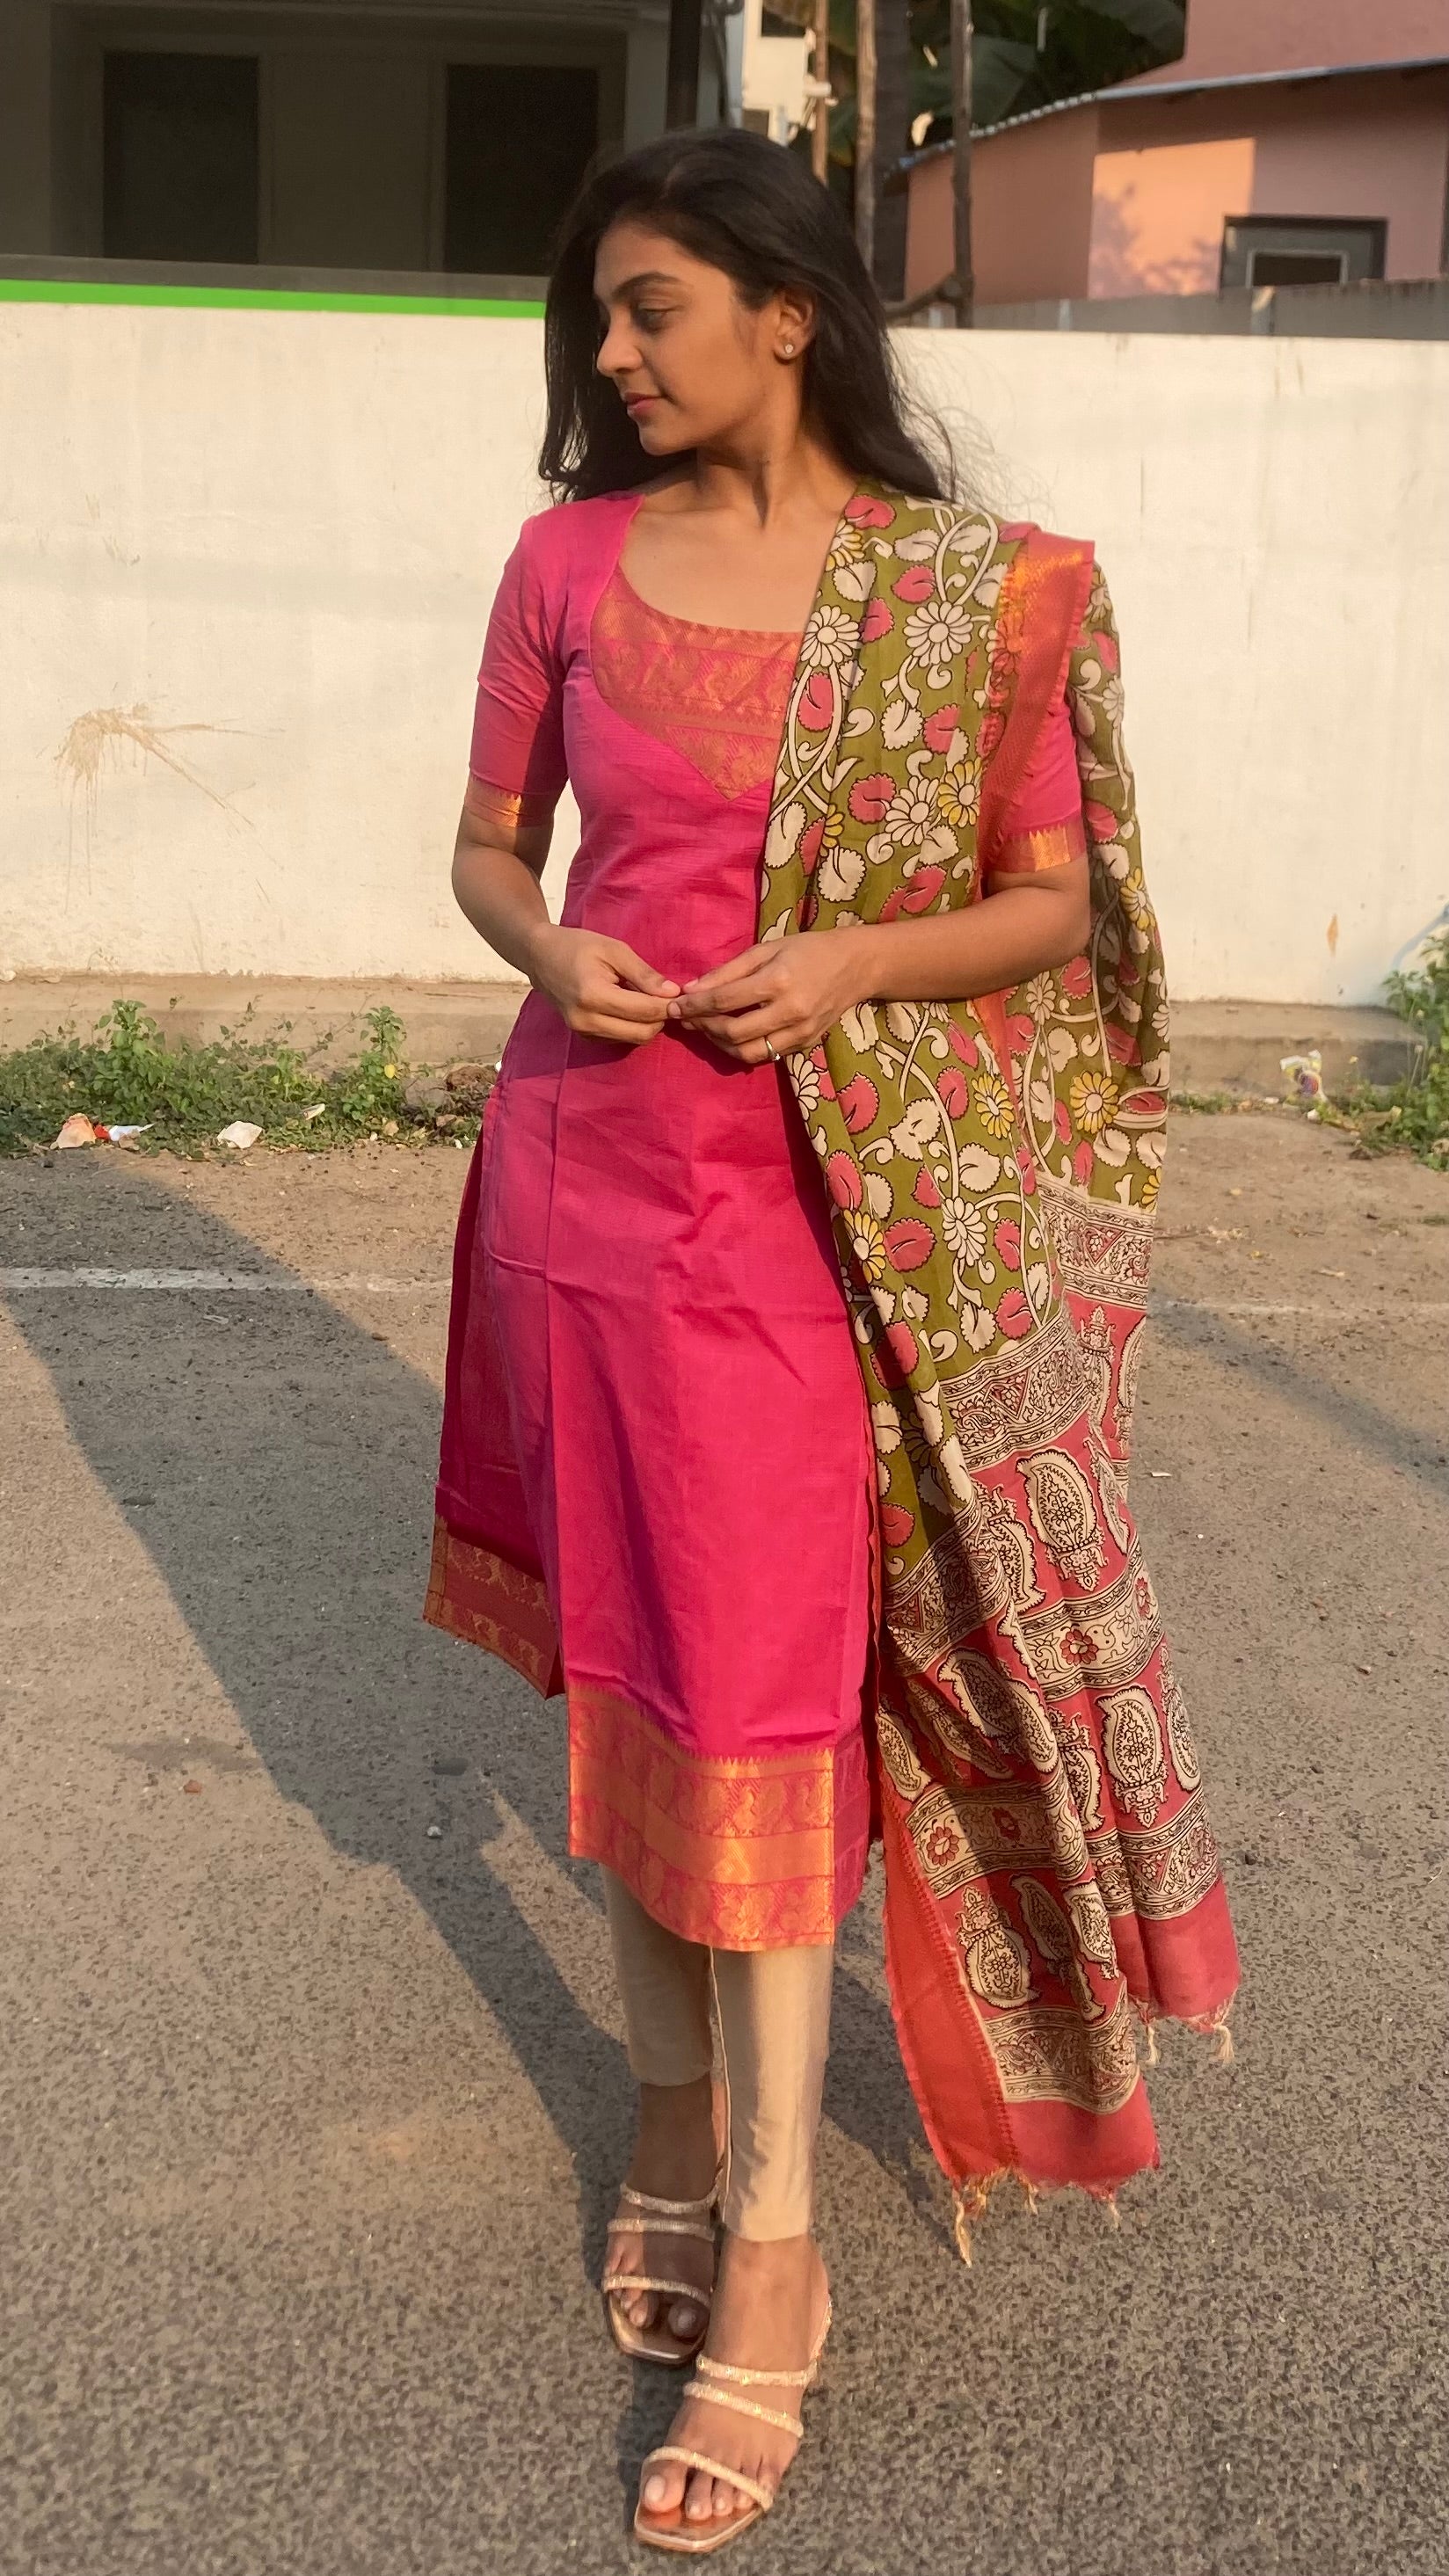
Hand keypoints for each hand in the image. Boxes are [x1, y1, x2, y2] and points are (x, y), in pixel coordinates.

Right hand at [527, 926, 679, 1045]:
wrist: (540, 956)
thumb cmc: (578, 946)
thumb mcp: (614, 950)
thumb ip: (644, 974)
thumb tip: (673, 994)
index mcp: (594, 995)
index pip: (644, 1011)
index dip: (668, 1005)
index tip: (680, 994)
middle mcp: (587, 1020)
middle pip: (642, 1033)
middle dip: (660, 1018)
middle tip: (666, 999)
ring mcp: (583, 1032)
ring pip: (632, 1039)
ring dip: (648, 1024)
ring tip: (649, 1000)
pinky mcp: (583, 1036)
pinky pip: (619, 1038)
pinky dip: (632, 1026)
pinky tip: (631, 1007)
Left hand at [669, 931, 868, 1064]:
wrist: (855, 966)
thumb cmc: (807, 949)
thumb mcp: (767, 949)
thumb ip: (728, 970)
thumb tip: (692, 989)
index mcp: (778, 980)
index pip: (725, 1000)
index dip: (695, 1006)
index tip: (675, 1006)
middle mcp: (790, 1011)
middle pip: (733, 1032)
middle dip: (704, 1027)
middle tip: (688, 1019)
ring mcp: (800, 1032)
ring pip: (748, 1052)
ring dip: (721, 1044)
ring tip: (708, 1028)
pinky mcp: (805, 1044)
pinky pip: (767, 1055)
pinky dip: (743, 1048)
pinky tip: (732, 1034)